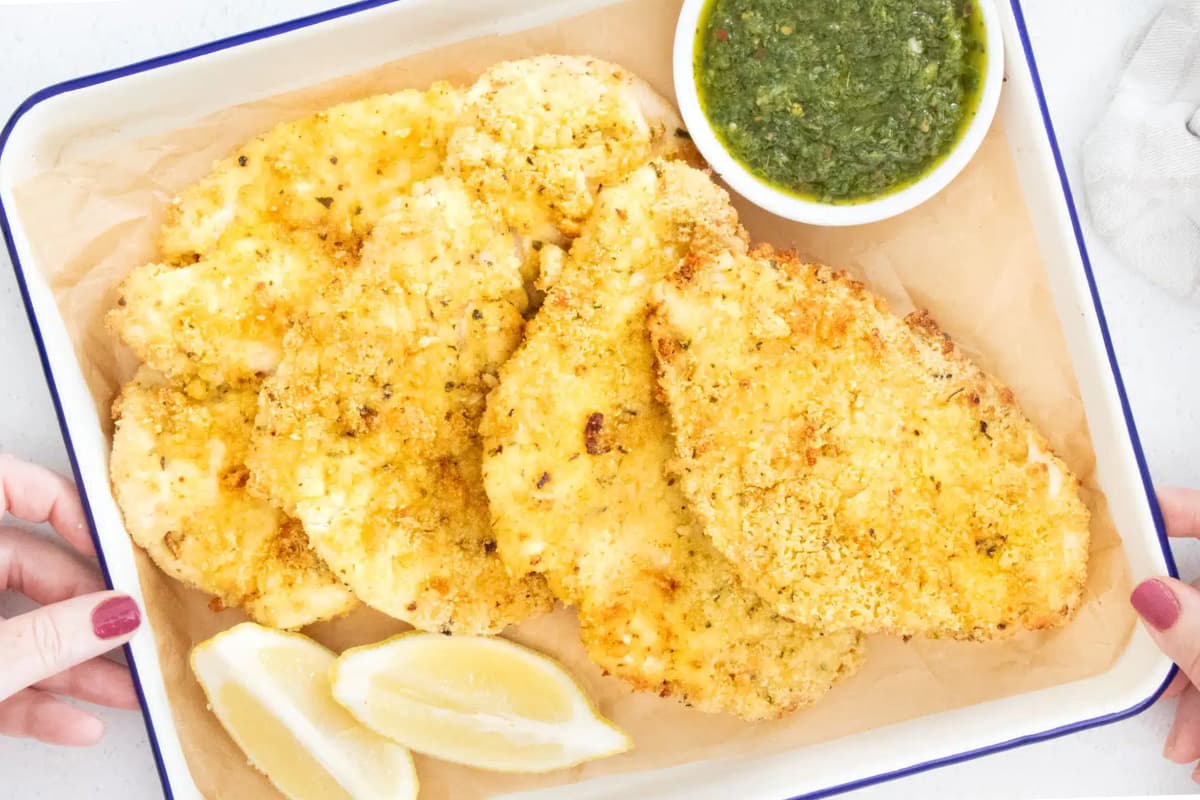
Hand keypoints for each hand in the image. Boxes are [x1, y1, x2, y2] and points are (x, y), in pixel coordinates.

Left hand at [0, 454, 141, 744]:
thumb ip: (48, 638)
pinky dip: (32, 701)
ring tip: (128, 691)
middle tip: (138, 632)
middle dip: (90, 612)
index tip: (118, 547)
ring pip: (18, 630)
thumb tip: (118, 614)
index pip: (10, 483)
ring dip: (75, 666)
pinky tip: (76, 722)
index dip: (71, 508)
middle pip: (28, 569)